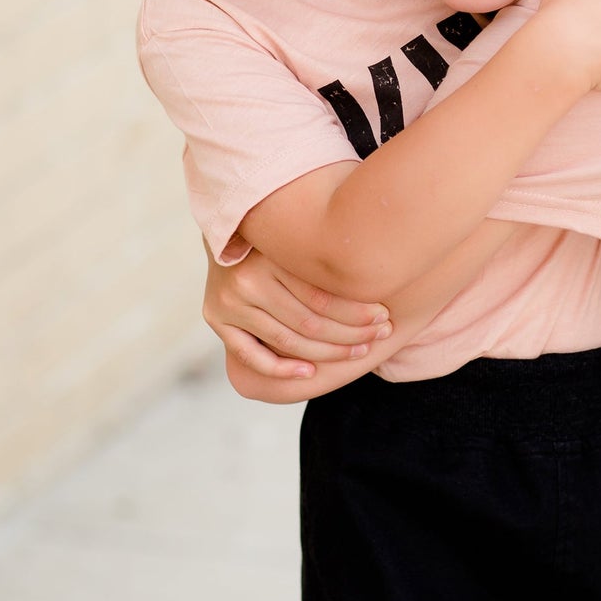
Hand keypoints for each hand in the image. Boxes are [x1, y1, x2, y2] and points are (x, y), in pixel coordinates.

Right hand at [203, 249, 390, 382]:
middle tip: (380, 336)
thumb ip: (329, 252)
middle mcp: (247, 278)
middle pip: (308, 322)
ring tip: (357, 353)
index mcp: (271, 255)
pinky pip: (250, 355)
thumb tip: (382, 262)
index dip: (357, 312)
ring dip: (327, 353)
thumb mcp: (303, 234)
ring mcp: (229, 301)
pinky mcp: (216, 319)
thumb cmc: (282, 234)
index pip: (323, 296)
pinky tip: (309, 373)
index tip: (384, 317)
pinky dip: (280, 369)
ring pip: (287, 341)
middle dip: (350, 334)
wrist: (230, 227)